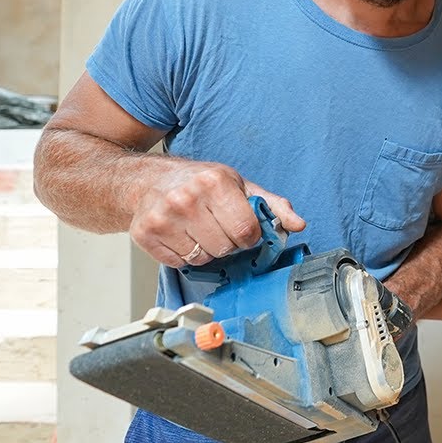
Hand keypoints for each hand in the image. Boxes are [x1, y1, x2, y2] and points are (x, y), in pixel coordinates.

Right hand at [127, 161, 305, 268]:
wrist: (148, 179)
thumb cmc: (198, 181)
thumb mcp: (240, 186)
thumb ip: (272, 206)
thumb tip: (297, 224)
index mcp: (214, 182)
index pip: (246, 231)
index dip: (249, 236)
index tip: (242, 229)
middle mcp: (186, 198)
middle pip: (225, 248)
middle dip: (227, 242)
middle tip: (217, 226)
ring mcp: (163, 217)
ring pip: (202, 258)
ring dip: (205, 250)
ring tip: (198, 229)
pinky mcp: (145, 233)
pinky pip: (178, 263)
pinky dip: (183, 255)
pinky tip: (181, 235)